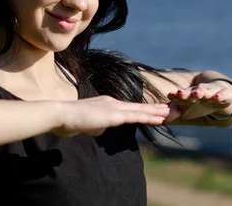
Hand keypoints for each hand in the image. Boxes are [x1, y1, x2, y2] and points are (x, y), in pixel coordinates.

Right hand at [51, 96, 169, 136]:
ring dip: (155, 112)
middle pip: (137, 106)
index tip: (154, 110)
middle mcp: (112, 102)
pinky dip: (148, 117)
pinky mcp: (113, 115)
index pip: (128, 108)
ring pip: (139, 110)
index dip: (142, 109)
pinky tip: (159, 119)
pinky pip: (135, 117)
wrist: (62, 114)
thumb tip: (99, 128)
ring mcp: (113, 107)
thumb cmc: (70, 120)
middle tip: (168, 108)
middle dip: (153, 108)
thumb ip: (96, 125)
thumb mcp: (87, 124)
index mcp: (106, 103)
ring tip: (169, 112)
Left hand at [166, 81, 231, 121]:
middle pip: (190, 92)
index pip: (180, 96)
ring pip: (205, 91)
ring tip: (197, 93)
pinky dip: (219, 96)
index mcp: (187, 96)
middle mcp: (198, 92)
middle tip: (179, 93)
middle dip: (185, 93)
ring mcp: (211, 92)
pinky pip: (221, 95)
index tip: (169, 95)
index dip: (175, 96)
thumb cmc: (198, 103)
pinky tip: (216, 97)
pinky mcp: (223, 94)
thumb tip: (161, 118)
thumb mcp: (187, 108)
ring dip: (201, 92)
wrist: (218, 94)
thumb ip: (175, 112)